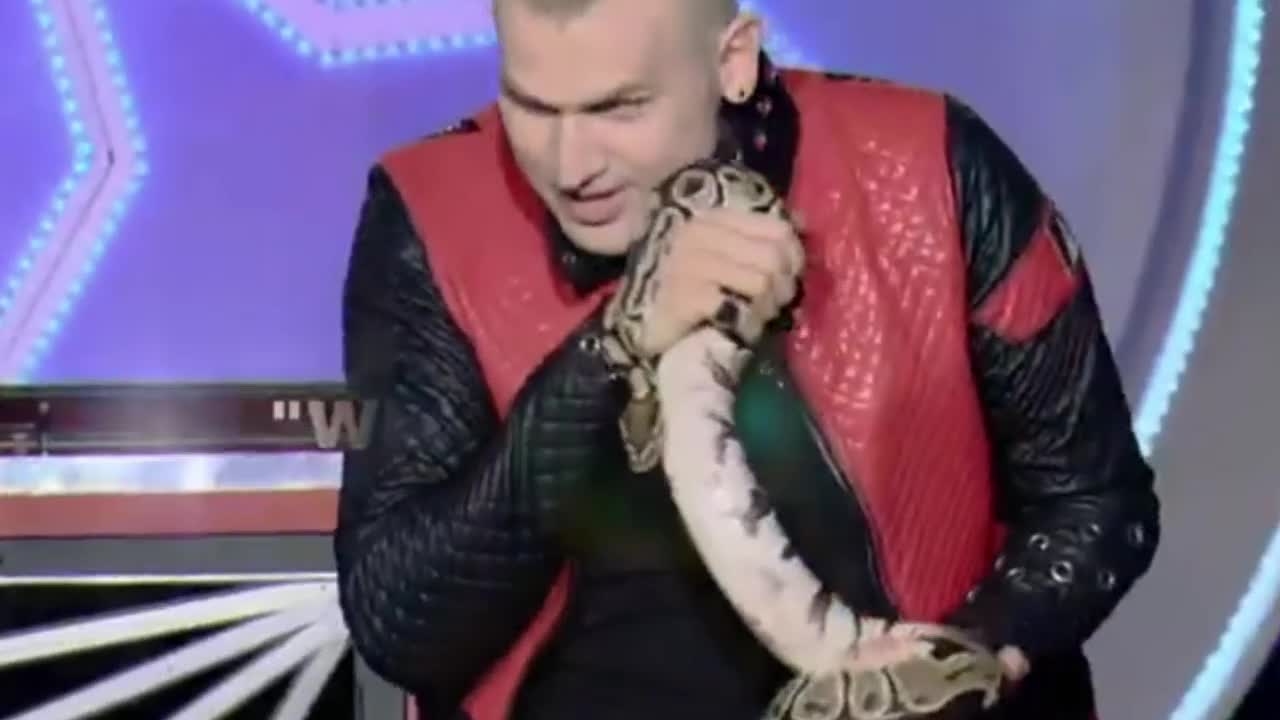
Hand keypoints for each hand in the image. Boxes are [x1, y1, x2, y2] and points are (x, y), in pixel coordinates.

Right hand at [609, 206, 804, 359]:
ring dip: (766, 308)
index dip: (794, 260)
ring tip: (753, 316)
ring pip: (762, 280)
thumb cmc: (692, 293)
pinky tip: (736, 327)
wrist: (647, 328)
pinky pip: (740, 307)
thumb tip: (804, 225)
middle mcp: (699, 234)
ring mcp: (690, 263)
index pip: (779, 230)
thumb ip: (759, 240)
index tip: (786, 282)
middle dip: (783, 288)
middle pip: (774, 256)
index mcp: (713, 219)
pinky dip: (747, 323)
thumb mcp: (725, 257)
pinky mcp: (686, 294)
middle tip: (772, 306)